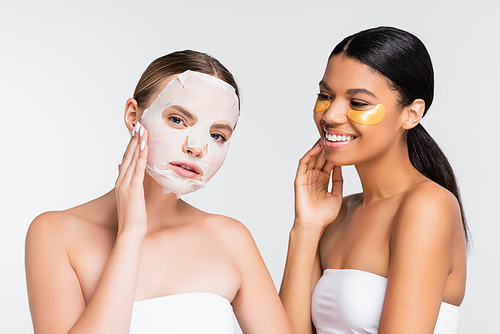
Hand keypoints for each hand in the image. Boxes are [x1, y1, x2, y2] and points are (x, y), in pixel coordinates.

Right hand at [115, 122, 148, 236]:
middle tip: (139, 124)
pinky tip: (144, 146)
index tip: (136, 132)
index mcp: (121, 181)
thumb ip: (130, 182)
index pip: (126, 158)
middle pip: (128, 155)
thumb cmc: (134, 216)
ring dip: (137, 143)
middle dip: (134, 139)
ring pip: (132, 159)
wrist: (130, 232)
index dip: (131, 144)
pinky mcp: (133, 189)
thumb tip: (126, 170)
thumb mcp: (131, 197)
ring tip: (142, 129)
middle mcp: (122, 180)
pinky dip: (140, 156)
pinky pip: (137, 169)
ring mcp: (126, 184)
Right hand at [294, 140, 342, 232]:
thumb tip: (341, 167)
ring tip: (324, 138)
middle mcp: (314, 177)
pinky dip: (309, 155)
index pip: (328, 163)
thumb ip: (339, 181)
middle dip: (326, 148)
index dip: (334, 154)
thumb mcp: (336, 195)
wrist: (314, 224)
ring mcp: (306, 178)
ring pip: (312, 159)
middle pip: (320, 158)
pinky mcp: (300, 179)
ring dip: (317, 148)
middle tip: (333, 135)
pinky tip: (316, 148)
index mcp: (323, 180)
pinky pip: (303, 164)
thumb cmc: (324, 214)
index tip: (342, 144)